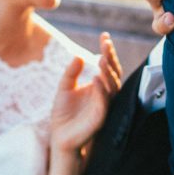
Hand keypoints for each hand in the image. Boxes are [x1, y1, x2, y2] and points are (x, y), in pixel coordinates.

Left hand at [48, 33, 122, 154]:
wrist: (60, 138)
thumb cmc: (64, 114)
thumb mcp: (64, 88)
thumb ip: (71, 72)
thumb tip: (79, 55)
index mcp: (99, 86)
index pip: (107, 66)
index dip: (107, 51)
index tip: (104, 36)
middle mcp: (105, 95)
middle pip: (113, 73)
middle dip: (110, 57)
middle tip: (106, 43)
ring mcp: (104, 106)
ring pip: (112, 86)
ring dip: (108, 72)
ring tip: (102, 58)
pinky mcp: (100, 118)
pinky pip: (104, 102)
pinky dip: (101, 90)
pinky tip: (95, 78)